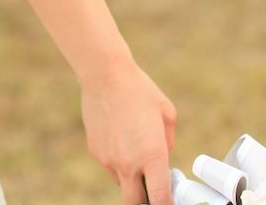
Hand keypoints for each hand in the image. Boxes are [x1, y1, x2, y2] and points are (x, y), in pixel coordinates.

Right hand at [80, 56, 176, 204]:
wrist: (104, 73)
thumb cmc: (139, 89)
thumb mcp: (166, 113)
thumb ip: (168, 142)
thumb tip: (164, 156)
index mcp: (152, 156)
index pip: (160, 199)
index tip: (169, 200)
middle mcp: (129, 164)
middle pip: (136, 204)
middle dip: (145, 201)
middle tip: (152, 187)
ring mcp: (109, 160)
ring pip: (122, 184)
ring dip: (131, 178)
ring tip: (134, 149)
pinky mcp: (95, 151)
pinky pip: (110, 165)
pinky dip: (117, 160)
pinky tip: (120, 135)